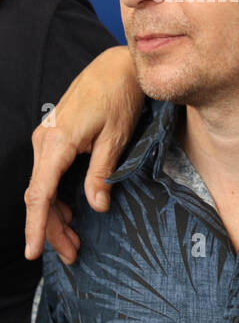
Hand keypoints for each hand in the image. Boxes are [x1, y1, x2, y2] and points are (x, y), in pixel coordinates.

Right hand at [25, 45, 143, 262]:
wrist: (117, 66)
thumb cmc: (120, 97)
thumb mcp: (117, 137)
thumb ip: (103, 172)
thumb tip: (97, 206)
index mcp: (57, 143)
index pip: (40, 194)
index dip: (37, 225)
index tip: (33, 252)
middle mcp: (44, 141)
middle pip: (40, 197)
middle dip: (52, 229)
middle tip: (72, 256)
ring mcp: (47, 140)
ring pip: (43, 188)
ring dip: (56, 216)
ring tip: (74, 243)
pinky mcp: (56, 139)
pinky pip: (50, 176)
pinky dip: (58, 198)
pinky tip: (72, 215)